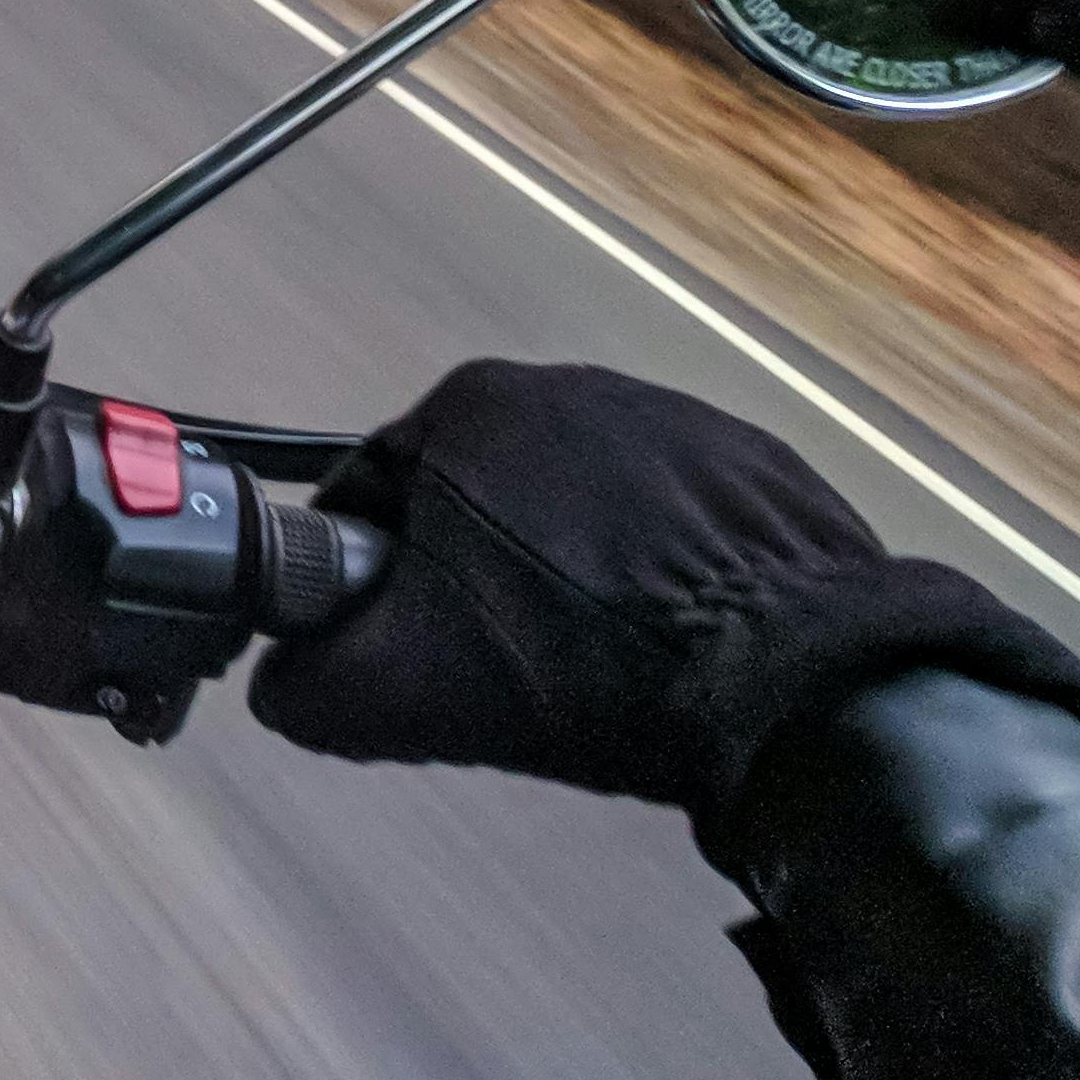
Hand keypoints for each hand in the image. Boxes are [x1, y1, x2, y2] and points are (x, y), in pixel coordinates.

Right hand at [249, 362, 1079, 831]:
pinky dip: (660, 573)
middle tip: (498, 666)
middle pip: (474, 495)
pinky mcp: (760, 467)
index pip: (370, 493)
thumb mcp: (407, 694)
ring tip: (592, 663)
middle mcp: (569, 385)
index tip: (400, 644)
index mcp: (472, 407)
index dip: (370, 580)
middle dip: (472, 575)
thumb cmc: (592, 667)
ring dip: (566, 571)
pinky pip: (674, 523)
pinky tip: (669, 642)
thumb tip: (281, 686)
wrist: (797, 689)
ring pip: (574, 508)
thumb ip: (305, 685)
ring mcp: (676, 418)